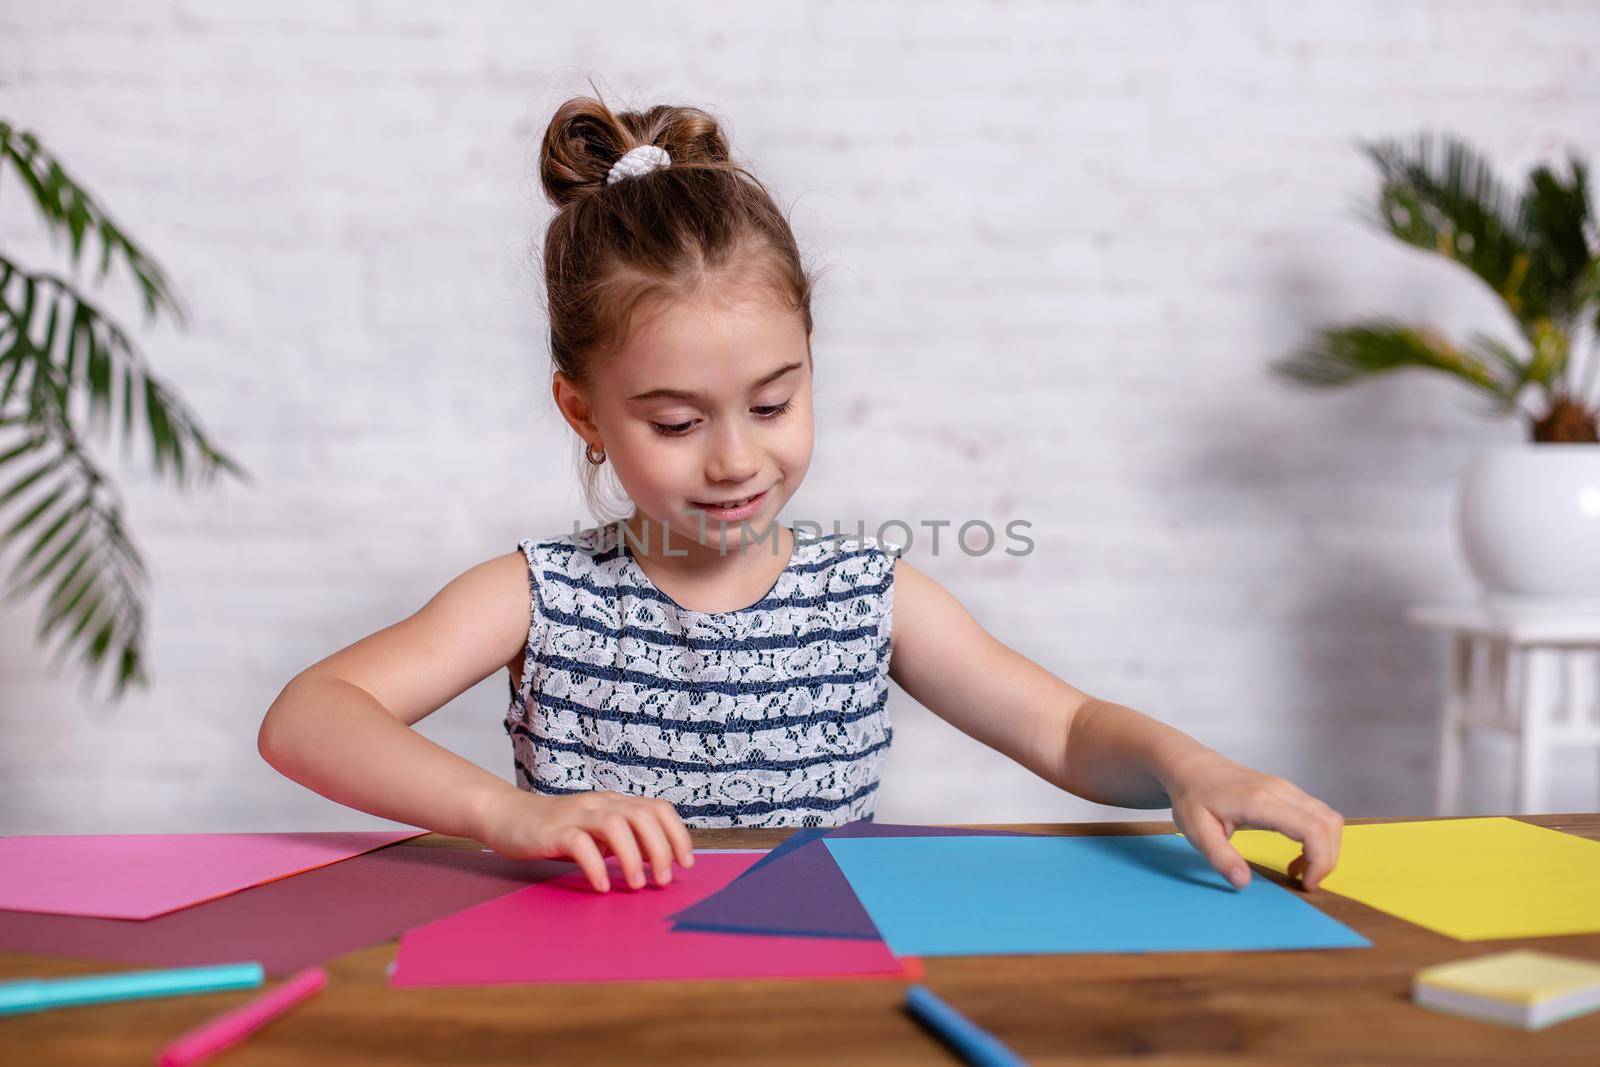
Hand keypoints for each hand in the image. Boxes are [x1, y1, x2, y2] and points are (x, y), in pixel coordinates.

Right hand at [476, 789, 693, 892]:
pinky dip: (596, 866)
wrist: (507, 816)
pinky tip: (602, 886)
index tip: (685, 863)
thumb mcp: (595, 832)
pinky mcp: (553, 830)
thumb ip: (622, 841)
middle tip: (663, 880)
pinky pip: (580, 844)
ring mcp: (576, 815)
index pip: (658, 808)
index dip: (677, 834)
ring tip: (637, 885)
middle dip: (660, 848)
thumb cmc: (556, 830)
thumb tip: (655, 862)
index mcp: (615, 803)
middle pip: (643, 815)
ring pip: (616, 824)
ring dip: (633, 857)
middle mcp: (600, 803)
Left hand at [1162, 749, 1342, 890]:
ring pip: (1328, 817)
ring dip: (1324, 848)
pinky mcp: (1286, 791)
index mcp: (1260, 802)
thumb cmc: (1192, 797)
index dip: (1320, 860)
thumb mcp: (1197, 831)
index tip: (1306, 884)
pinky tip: (1296, 855)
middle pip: (1329, 823)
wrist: (1191, 766)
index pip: (1312, 829)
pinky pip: (1316, 814)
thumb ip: (1221, 858)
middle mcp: (1280, 790)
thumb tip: (1243, 883)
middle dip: (1327, 859)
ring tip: (1299, 871)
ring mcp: (1286, 787)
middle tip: (1306, 882)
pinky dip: (1317, 838)